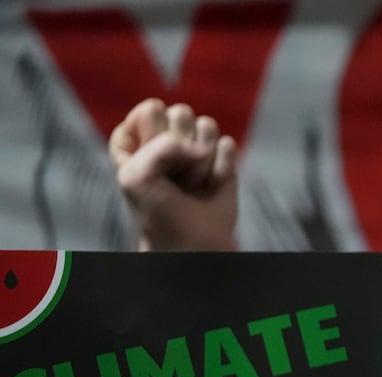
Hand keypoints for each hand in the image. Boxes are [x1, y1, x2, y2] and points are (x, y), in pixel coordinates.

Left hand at [109, 98, 237, 250]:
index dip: (154, 139)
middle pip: (181, 113)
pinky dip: (222, 169)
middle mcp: (165, 135)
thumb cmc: (158, 213)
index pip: (151, 110)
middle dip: (181, 150)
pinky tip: (212, 185)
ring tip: (193, 183)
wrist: (191, 243)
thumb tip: (203, 147)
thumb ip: (161, 146)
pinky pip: (227, 145)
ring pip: (207, 125)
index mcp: (134, 134)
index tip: (153, 168)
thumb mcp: (137, 177)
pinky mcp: (222, 156)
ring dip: (202, 162)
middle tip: (175, 178)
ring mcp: (195, 144)